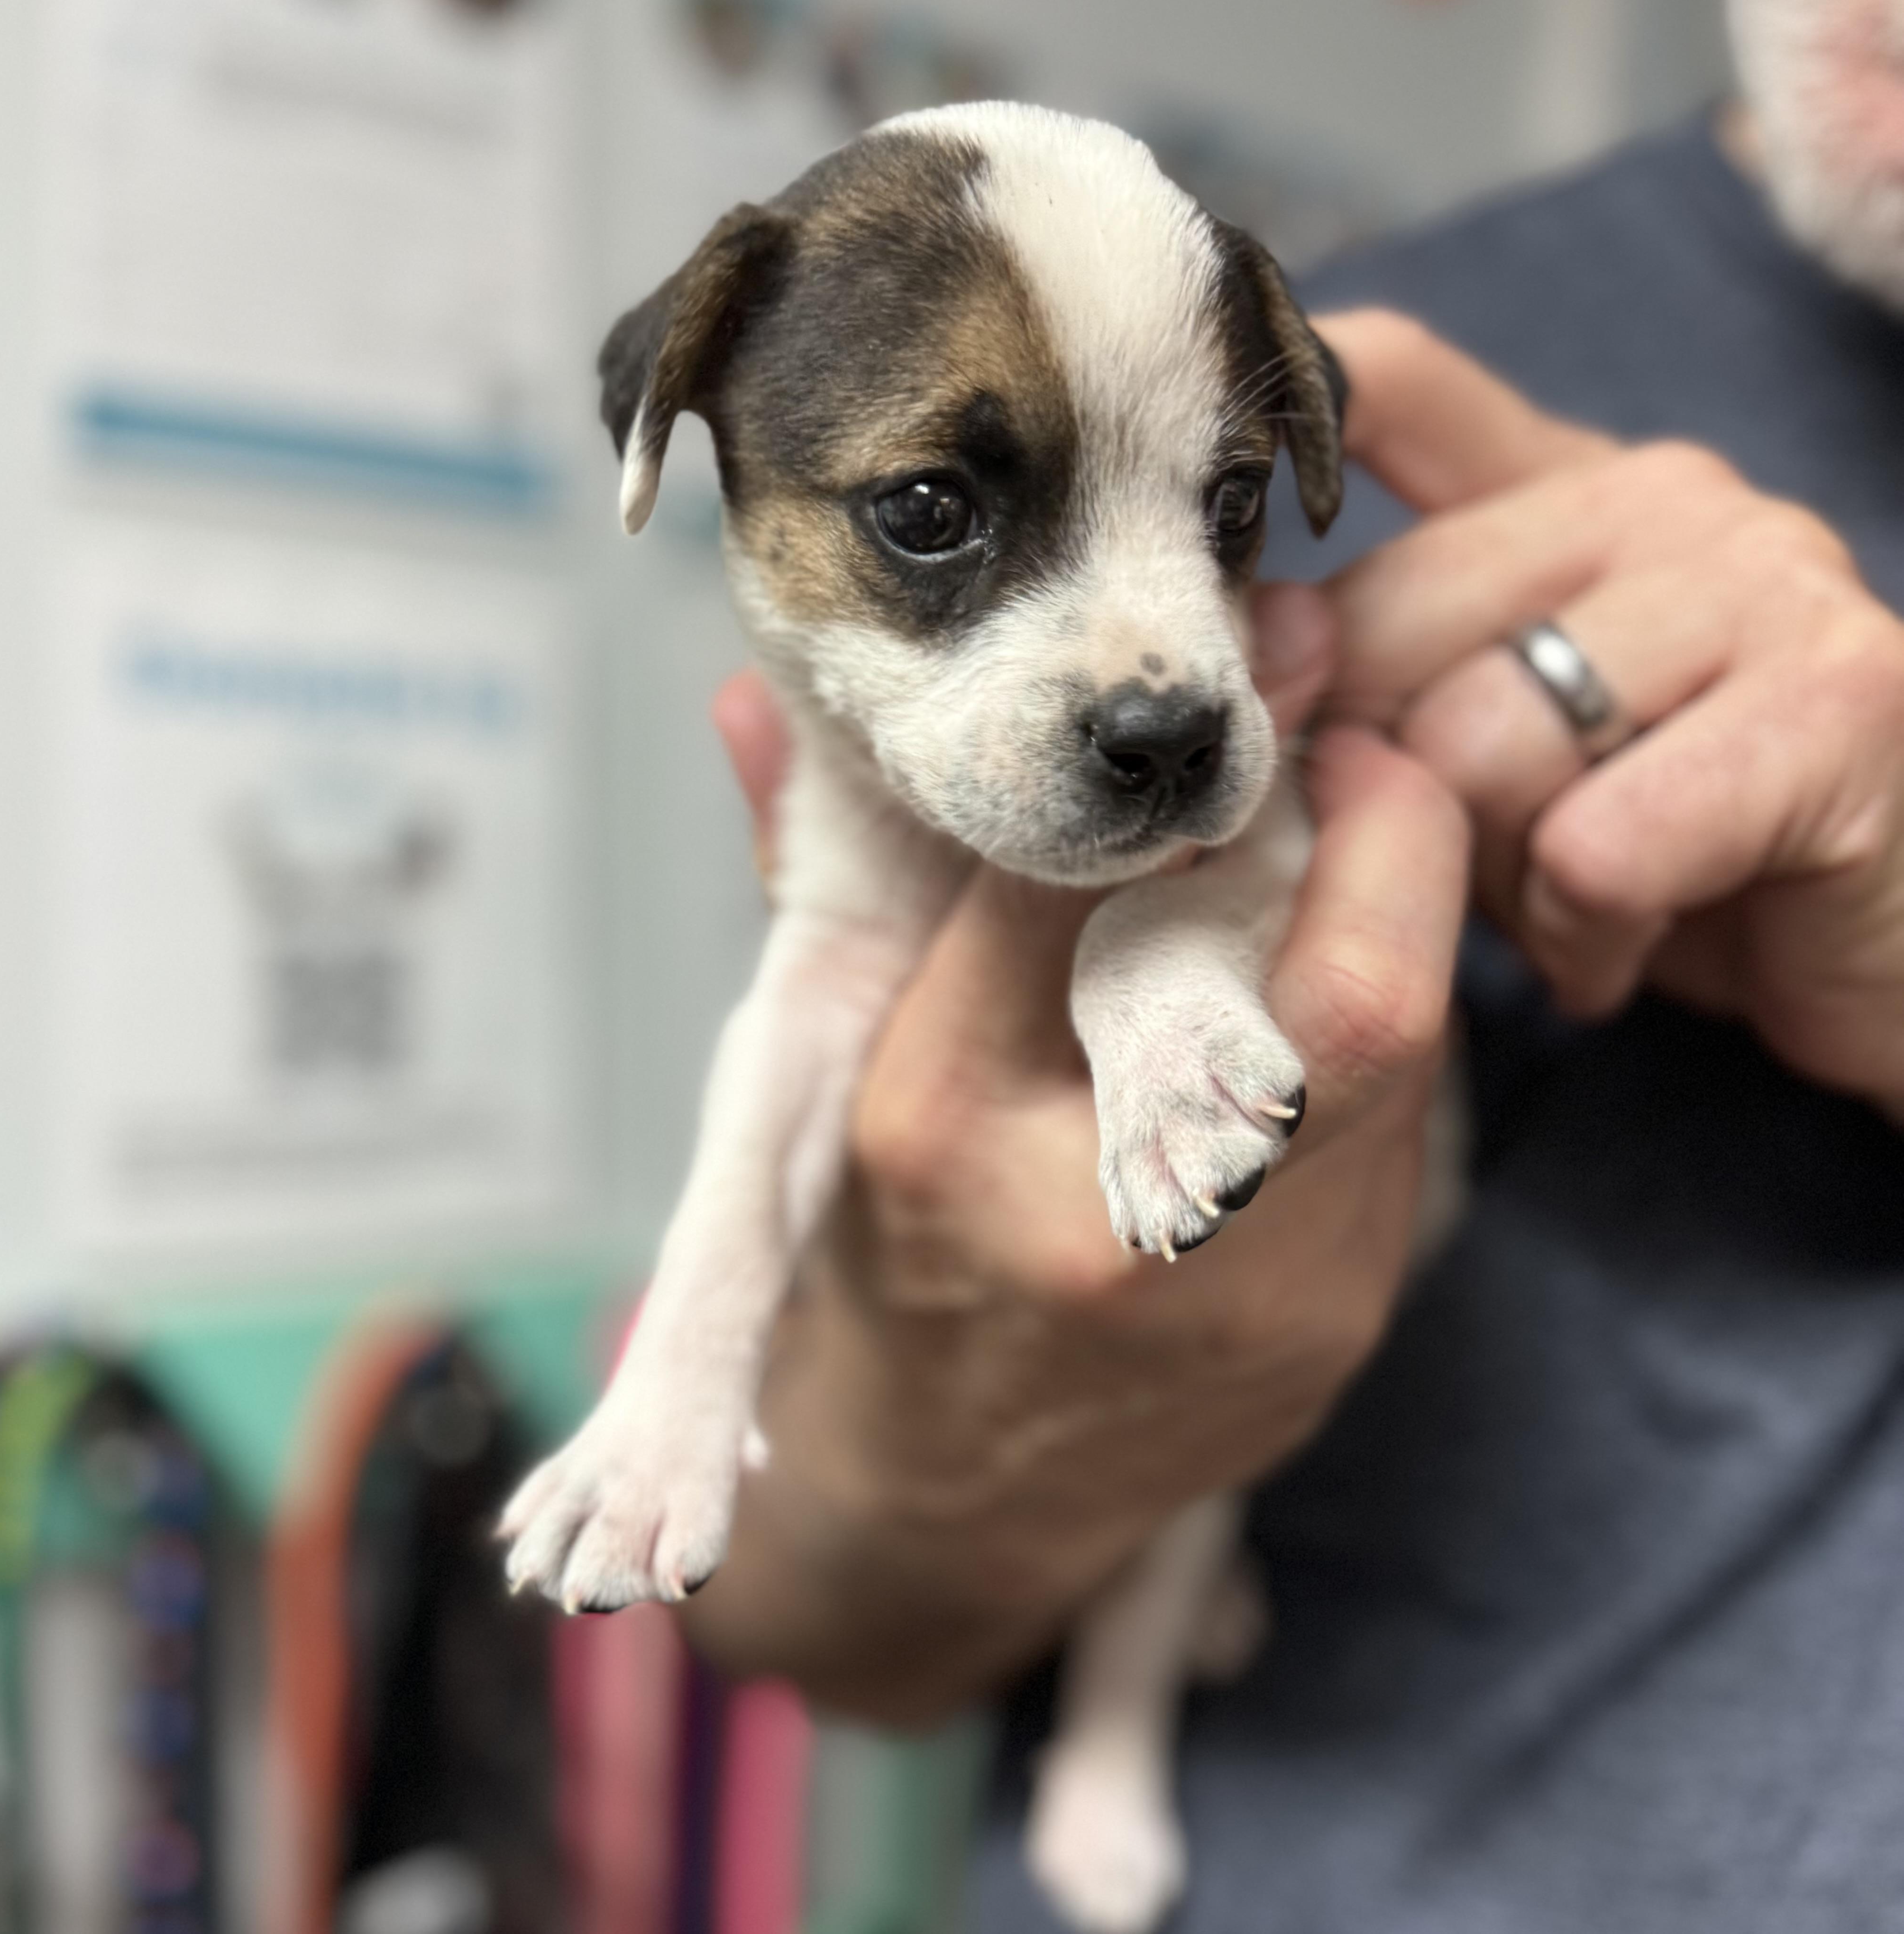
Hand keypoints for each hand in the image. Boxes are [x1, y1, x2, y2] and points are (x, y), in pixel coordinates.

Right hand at [684, 594, 1467, 1723]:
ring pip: (1403, 1047)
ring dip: (1388, 910)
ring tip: (1333, 836)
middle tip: (1343, 735)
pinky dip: (1377, 1015)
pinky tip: (1320, 978)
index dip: (1189, 761)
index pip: (1082, 890)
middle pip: (1341, 994)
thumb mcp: (837, 1072)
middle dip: (1379, 822)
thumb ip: (829, 881)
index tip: (1245, 661)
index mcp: (943, 1131)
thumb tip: (756, 710)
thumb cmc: (895, 1258)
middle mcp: (1110, 1222)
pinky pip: (1402, 1123)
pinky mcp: (1342, 1327)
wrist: (964, 1499)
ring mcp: (1255, 1295)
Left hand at [1317, 310, 1903, 1116]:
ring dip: (1493, 877)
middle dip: (1387, 787)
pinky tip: (1627, 941)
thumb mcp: (1480, 754)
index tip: (1223, 559)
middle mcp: (1661, 496)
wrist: (1869, 948)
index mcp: (1561, 483)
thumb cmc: (1648, 851)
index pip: (1392, 378)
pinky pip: (1598, 846)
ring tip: (1566, 902)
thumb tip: (1245, 658)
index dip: (1287, 428)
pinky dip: (1587, 932)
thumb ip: (1373, 679)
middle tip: (1470, 859)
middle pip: (1383, 623)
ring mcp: (1761, 580)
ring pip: (1480, 743)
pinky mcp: (1840, 700)